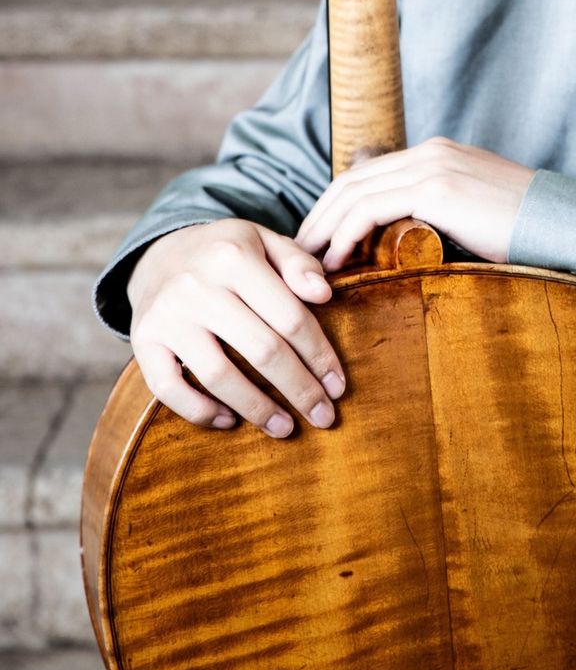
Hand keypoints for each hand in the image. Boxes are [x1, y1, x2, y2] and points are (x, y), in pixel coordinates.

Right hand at [127, 219, 345, 438]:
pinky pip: (169, 389)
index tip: (339, 386)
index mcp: (235, 256)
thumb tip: (324, 294)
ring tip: (285, 428)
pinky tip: (230, 421)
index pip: (290, 316)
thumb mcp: (265, 241)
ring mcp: (167, 315)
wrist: (160, 253)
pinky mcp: (143, 341)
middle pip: (261, 350)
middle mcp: (198, 285)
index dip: (319, 356)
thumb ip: (298, 263)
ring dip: (257, 409)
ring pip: (219, 375)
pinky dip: (200, 411)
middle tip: (323, 417)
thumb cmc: (227, 252)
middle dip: (299, 389)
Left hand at [295, 136, 535, 269]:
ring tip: (305, 262)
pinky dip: (344, 234)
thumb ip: (443, 217)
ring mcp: (433, 166)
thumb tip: (410, 249)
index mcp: (439, 154)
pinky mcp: (436, 188)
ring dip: (323, 228)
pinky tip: (335, 261)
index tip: (319, 240)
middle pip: (353, 179)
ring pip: (354, 192)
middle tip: (297, 253)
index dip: (337, 206)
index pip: (370, 173)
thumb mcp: (477, 215)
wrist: (565, 225)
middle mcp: (431, 152)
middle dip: (319, 216)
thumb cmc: (527, 233)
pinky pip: (370, 208)